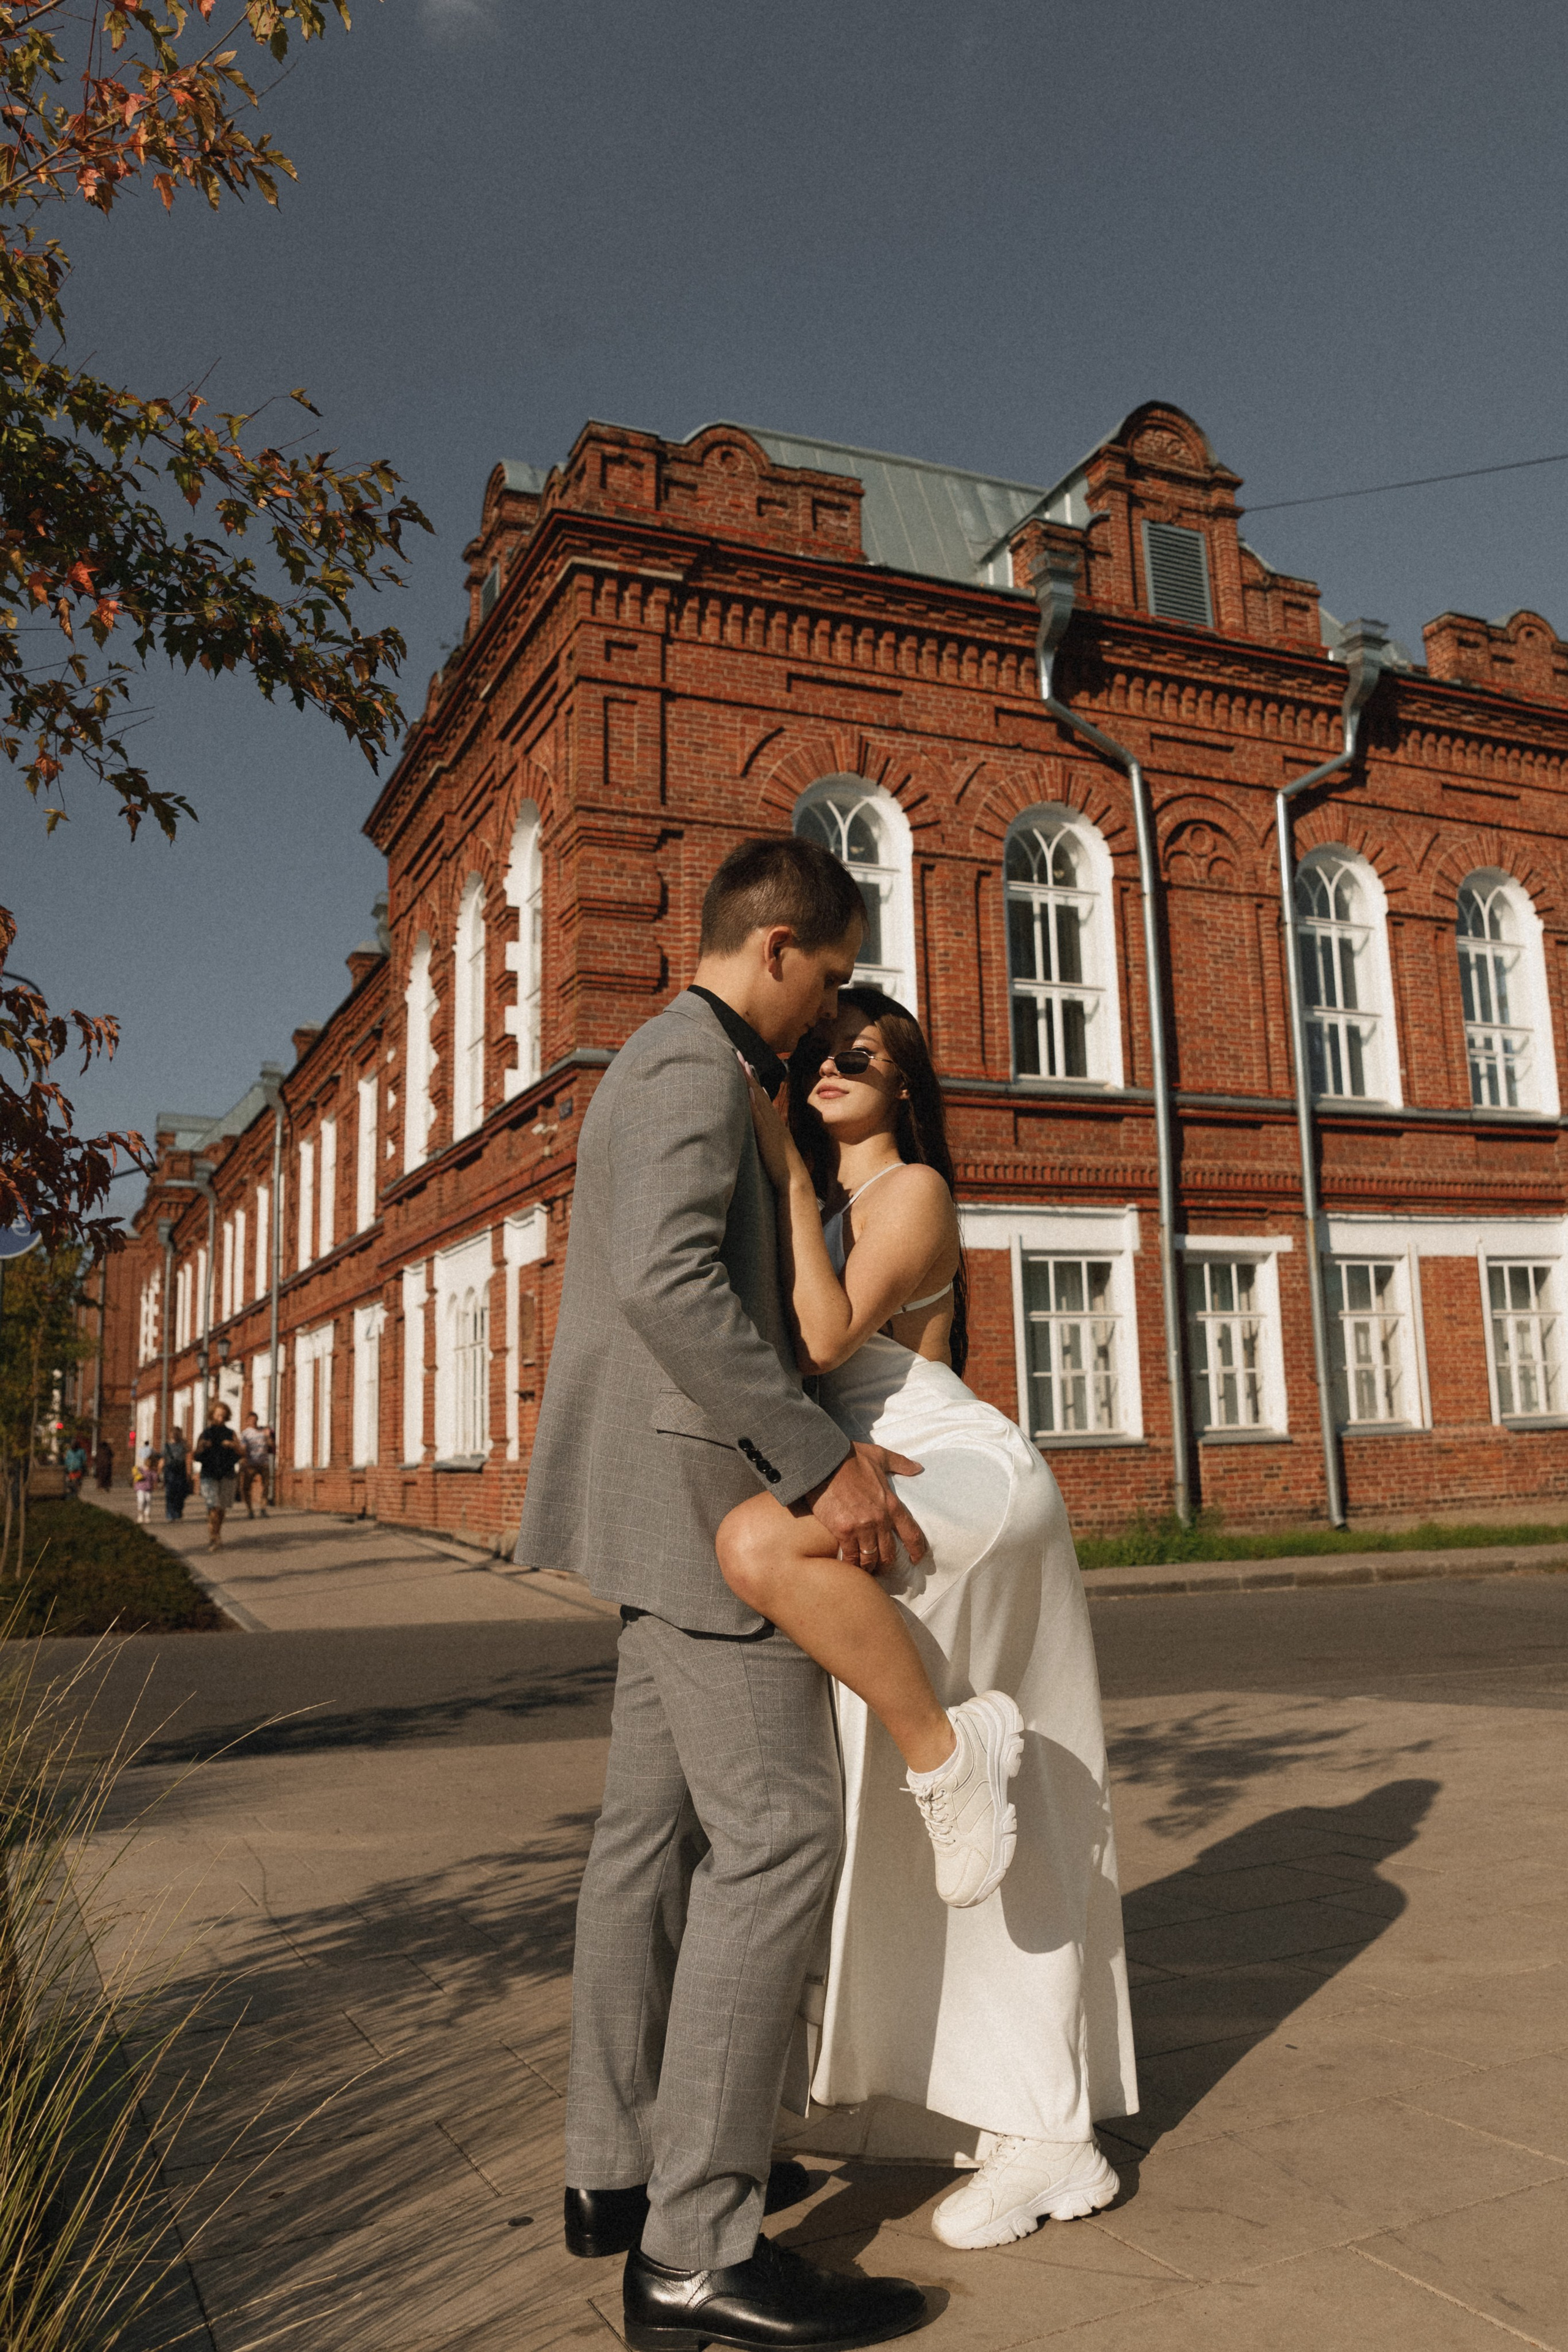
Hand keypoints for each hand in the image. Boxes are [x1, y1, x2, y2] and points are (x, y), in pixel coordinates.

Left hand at [740, 1060, 797, 1188]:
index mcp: (772, 1123)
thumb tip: (756, 1127)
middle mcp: (772, 1120)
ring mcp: (771, 1126)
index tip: (743, 1064)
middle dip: (748, 1073)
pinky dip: (754, 1101)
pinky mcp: (768, 1135)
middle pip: (758, 1092)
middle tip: (738, 1054)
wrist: (794, 1181)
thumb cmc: (781, 1167)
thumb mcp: (771, 1147)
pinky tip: (748, 1089)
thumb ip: (764, 1136)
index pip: (760, 1097)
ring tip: (741, 1063)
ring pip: (758, 1099)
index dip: (751, 1080)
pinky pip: (759, 1115)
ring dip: (749, 1081)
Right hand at [806, 1441, 926, 1571]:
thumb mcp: (880, 1457)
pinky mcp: (842, 1531)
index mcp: (891, 1504)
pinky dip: (851, 1564)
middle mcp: (879, 1520)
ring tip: (866, 1570)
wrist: (823, 1462)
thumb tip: (918, 1468)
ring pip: (870, 1559)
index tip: (916, 1559)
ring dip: (869, 1567)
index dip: (916, 1550)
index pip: (911, 1534)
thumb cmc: (850, 1457)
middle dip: (888, 1564)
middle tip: (884, 1568)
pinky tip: (850, 1566)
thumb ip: (900, 1464)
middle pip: (889, 1553)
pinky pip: (850, 1556)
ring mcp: (861, 1528)